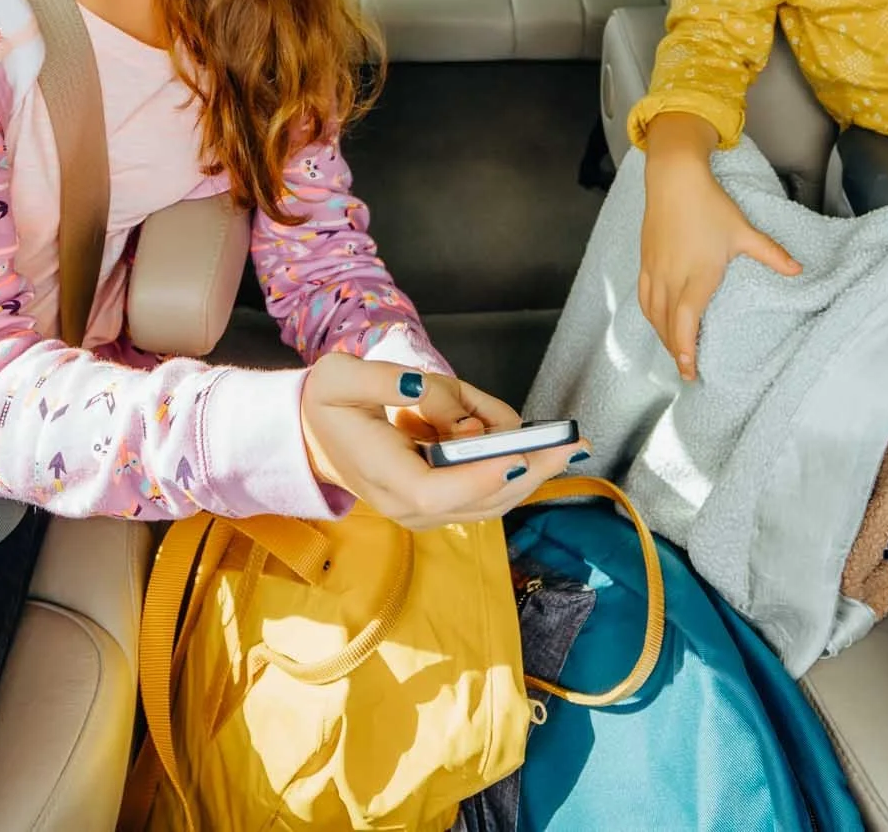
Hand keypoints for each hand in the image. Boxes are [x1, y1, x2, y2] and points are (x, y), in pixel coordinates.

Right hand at [297, 354, 572, 529]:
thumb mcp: (340, 376)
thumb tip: (420, 388)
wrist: (317, 435)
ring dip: (526, 466)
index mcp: (380, 473)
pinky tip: (515, 433)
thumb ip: (382, 380)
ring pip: (491, 499)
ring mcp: (426, 511)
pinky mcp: (442, 504)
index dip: (476, 477)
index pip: (432, 490)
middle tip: (570, 444)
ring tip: (552, 435)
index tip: (515, 457)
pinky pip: (488, 489)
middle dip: (527, 471)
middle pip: (477, 501)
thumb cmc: (329, 404)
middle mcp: (406, 504)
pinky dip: (508, 461)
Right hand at [639, 114, 800, 381]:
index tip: (690, 370)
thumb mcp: (743, 231)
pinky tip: (658, 323)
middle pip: (668, 325)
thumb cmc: (709, 204)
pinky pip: (644, 298)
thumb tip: (798, 270)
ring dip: (663, 337)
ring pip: (653, 314)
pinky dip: (651, 317)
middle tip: (687, 372)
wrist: (674, 179)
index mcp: (697, 274)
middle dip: (676, 351)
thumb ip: (770, 254)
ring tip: (676, 353)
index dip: (685, 348)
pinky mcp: (646, 261)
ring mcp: (656, 270)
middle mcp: (672, 277)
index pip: (686, 321)